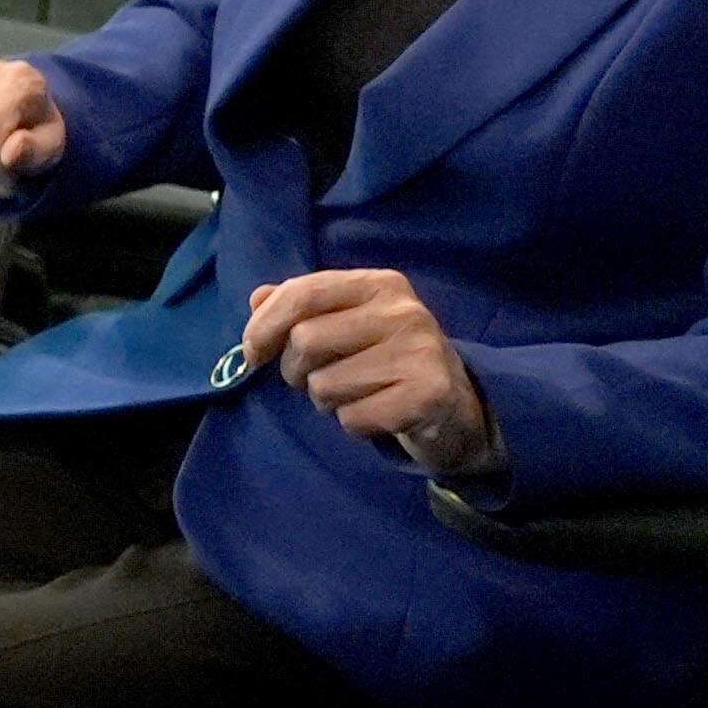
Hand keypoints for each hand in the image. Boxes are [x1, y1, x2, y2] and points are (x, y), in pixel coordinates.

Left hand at [241, 269, 502, 478]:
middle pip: (305, 342)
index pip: (302, 293)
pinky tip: (378, 412)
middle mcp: (404, 312)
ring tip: (357, 393)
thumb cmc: (386, 358)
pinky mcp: (428, 395)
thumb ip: (302, 306)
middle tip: (319, 378)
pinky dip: (354, 423)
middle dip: (297, 371)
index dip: (263, 326)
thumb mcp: (347, 321)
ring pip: (324, 386)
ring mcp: (420, 352)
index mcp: (379, 284)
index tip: (252, 353)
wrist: (455, 404)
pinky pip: (352, 418)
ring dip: (327, 400)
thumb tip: (257, 299)